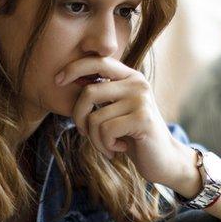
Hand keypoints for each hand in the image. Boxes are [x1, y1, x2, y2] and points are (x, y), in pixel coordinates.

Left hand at [55, 57, 189, 186]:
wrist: (162, 160)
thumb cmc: (132, 136)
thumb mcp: (115, 110)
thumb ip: (100, 95)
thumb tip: (66, 79)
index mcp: (129, 77)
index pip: (98, 62)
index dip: (74, 68)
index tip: (57, 81)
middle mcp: (137, 83)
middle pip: (88, 93)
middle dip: (79, 118)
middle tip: (85, 133)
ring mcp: (141, 100)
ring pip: (95, 118)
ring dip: (95, 139)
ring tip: (108, 146)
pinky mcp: (142, 119)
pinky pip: (106, 131)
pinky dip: (106, 146)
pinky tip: (119, 149)